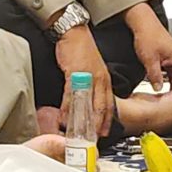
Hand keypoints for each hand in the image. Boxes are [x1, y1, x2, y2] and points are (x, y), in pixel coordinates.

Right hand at [55, 24, 113, 138]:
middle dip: (96, 125)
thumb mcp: (91, 68)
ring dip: (81, 120)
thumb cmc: (81, 49)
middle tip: (92, 139)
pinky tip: (63, 116)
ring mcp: (88, 77)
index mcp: (105, 79)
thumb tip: (87, 101)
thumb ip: (91, 85)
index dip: (106, 120)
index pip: (108, 104)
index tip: (103, 133)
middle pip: (100, 107)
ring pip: (86, 103)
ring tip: (76, 132)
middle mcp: (100, 79)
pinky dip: (67, 107)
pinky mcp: (75, 73)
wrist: (74, 32)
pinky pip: (71, 94)